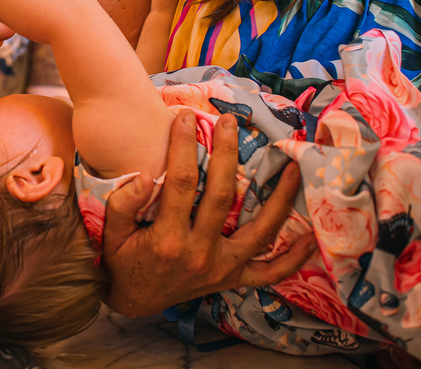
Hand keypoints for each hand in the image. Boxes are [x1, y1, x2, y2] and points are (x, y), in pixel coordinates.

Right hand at [101, 112, 315, 316]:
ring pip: (259, 231)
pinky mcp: (232, 281)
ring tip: (292, 168)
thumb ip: (123, 203)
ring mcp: (221, 269)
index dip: (184, 146)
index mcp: (167, 239)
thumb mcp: (111, 233)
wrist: (132, 302)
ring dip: (279, 199)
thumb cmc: (121, 260)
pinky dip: (293, 258)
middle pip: (222, 196)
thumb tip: (146, 175)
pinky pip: (269, 272)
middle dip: (227, 154)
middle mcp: (200, 254)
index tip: (186, 117)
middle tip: (230, 123)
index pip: (181, 182)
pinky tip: (309, 238)